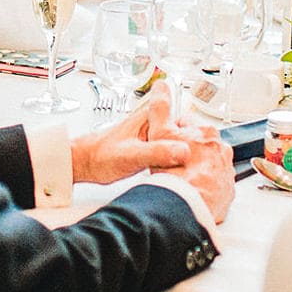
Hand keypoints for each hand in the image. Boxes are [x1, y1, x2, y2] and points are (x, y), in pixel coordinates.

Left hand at [70, 79, 190, 183]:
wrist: (85, 165)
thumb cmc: (100, 156)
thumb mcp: (131, 156)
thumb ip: (157, 152)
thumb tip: (184, 151)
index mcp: (150, 118)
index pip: (183, 117)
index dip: (197, 132)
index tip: (206, 145)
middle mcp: (154, 125)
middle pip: (185, 132)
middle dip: (194, 147)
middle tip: (199, 164)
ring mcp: (153, 137)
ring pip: (180, 144)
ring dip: (186, 156)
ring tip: (190, 171)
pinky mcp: (151, 149)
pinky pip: (171, 154)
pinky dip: (176, 163)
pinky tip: (177, 174)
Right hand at [152, 118, 234, 223]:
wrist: (187, 208)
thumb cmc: (175, 173)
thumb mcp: (159, 134)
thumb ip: (159, 108)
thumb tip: (161, 86)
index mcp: (207, 132)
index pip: (185, 126)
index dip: (170, 135)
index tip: (163, 145)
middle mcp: (222, 150)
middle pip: (197, 146)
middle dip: (185, 152)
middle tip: (169, 165)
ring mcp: (226, 171)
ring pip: (206, 165)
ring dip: (195, 170)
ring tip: (179, 179)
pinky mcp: (227, 192)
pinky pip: (213, 186)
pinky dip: (204, 187)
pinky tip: (190, 191)